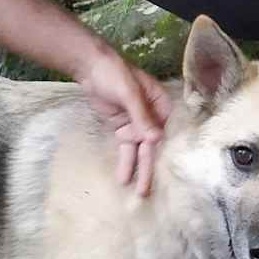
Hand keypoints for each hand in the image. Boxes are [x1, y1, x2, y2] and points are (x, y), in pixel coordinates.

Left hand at [79, 48, 171, 196]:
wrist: (90, 67)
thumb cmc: (115, 74)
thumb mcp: (129, 93)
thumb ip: (142, 116)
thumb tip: (155, 139)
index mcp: (161, 104)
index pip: (168, 132)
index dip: (167, 153)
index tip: (169, 175)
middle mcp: (153, 116)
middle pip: (153, 145)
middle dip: (150, 167)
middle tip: (146, 191)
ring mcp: (137, 124)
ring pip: (140, 150)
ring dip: (138, 169)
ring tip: (138, 192)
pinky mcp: (123, 128)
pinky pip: (126, 148)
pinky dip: (126, 161)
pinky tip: (124, 178)